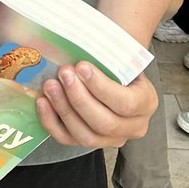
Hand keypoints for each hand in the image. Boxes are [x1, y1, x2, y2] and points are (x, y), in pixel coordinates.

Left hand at [36, 62, 156, 148]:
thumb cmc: (115, 63)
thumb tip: (77, 45)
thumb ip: (107, 56)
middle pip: (104, 123)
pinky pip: (68, 139)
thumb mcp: (121, 57)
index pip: (124, 103)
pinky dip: (52, 122)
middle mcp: (133, 127)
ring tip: (50, 86)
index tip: (81, 66)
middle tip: (63, 73)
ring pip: (86, 136)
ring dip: (64, 109)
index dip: (101, 87)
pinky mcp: (89, 143)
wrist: (113, 75)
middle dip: (79, 98)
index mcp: (146, 103)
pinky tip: (42, 102)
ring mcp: (111, 140)